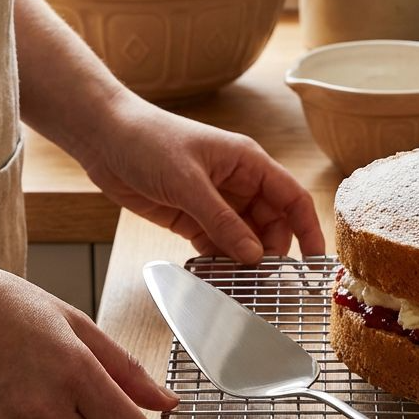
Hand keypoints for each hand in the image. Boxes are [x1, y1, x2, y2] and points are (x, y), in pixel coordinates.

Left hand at [80, 95, 325, 263]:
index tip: (314, 262)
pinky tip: (216, 276)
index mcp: (248, 163)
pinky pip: (217, 245)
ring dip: (243, 260)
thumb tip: (254, 255)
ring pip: (244, 238)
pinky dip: (219, 262)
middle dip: (271, 251)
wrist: (103, 136)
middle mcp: (238, 183)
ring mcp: (216, 202)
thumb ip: (223, 221)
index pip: (292, 198)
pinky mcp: (192, 218)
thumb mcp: (188, 182)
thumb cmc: (148, 141)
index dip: (308, 229)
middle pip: (271, 224)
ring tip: (238, 283)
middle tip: (262, 279)